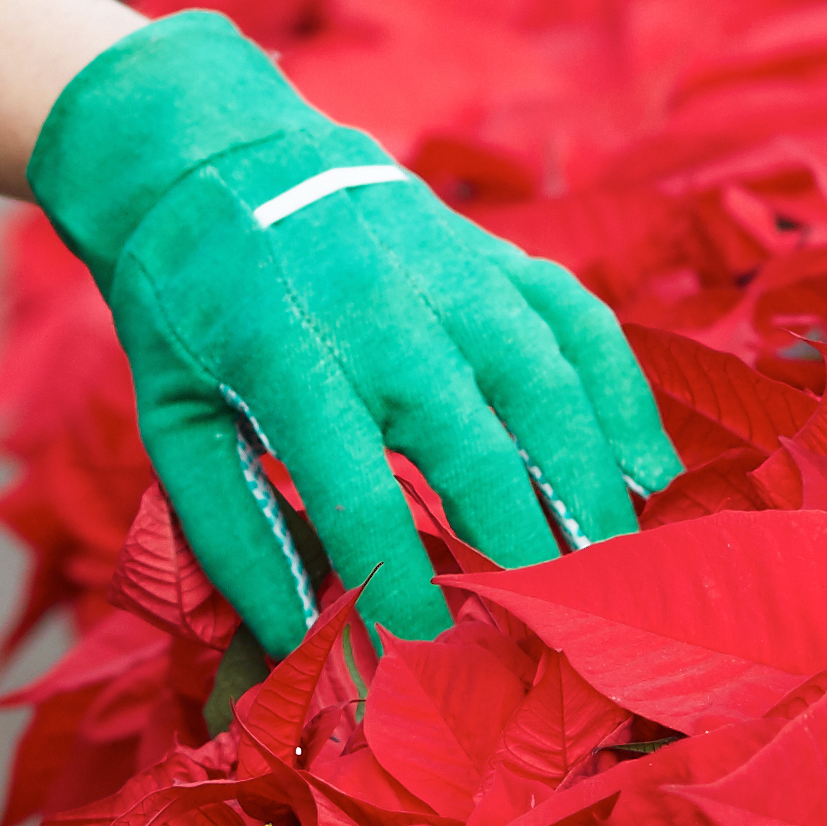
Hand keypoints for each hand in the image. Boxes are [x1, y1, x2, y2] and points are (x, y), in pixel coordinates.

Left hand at [30, 11, 678, 645]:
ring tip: (616, 578)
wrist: (219, 162)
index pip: (358, 495)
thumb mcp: (175, 422)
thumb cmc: (193, 316)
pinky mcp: (500, 256)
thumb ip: (236, 534)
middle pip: (475, 449)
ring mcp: (455, 276)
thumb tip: (302, 643)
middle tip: (554, 642)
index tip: (434, 663)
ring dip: (590, 489)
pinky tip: (652, 474)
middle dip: (521, 554)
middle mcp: (384, 314)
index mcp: (288, 358)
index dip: (401, 585)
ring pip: (549, 387)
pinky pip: (583, 325)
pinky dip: (627, 398)